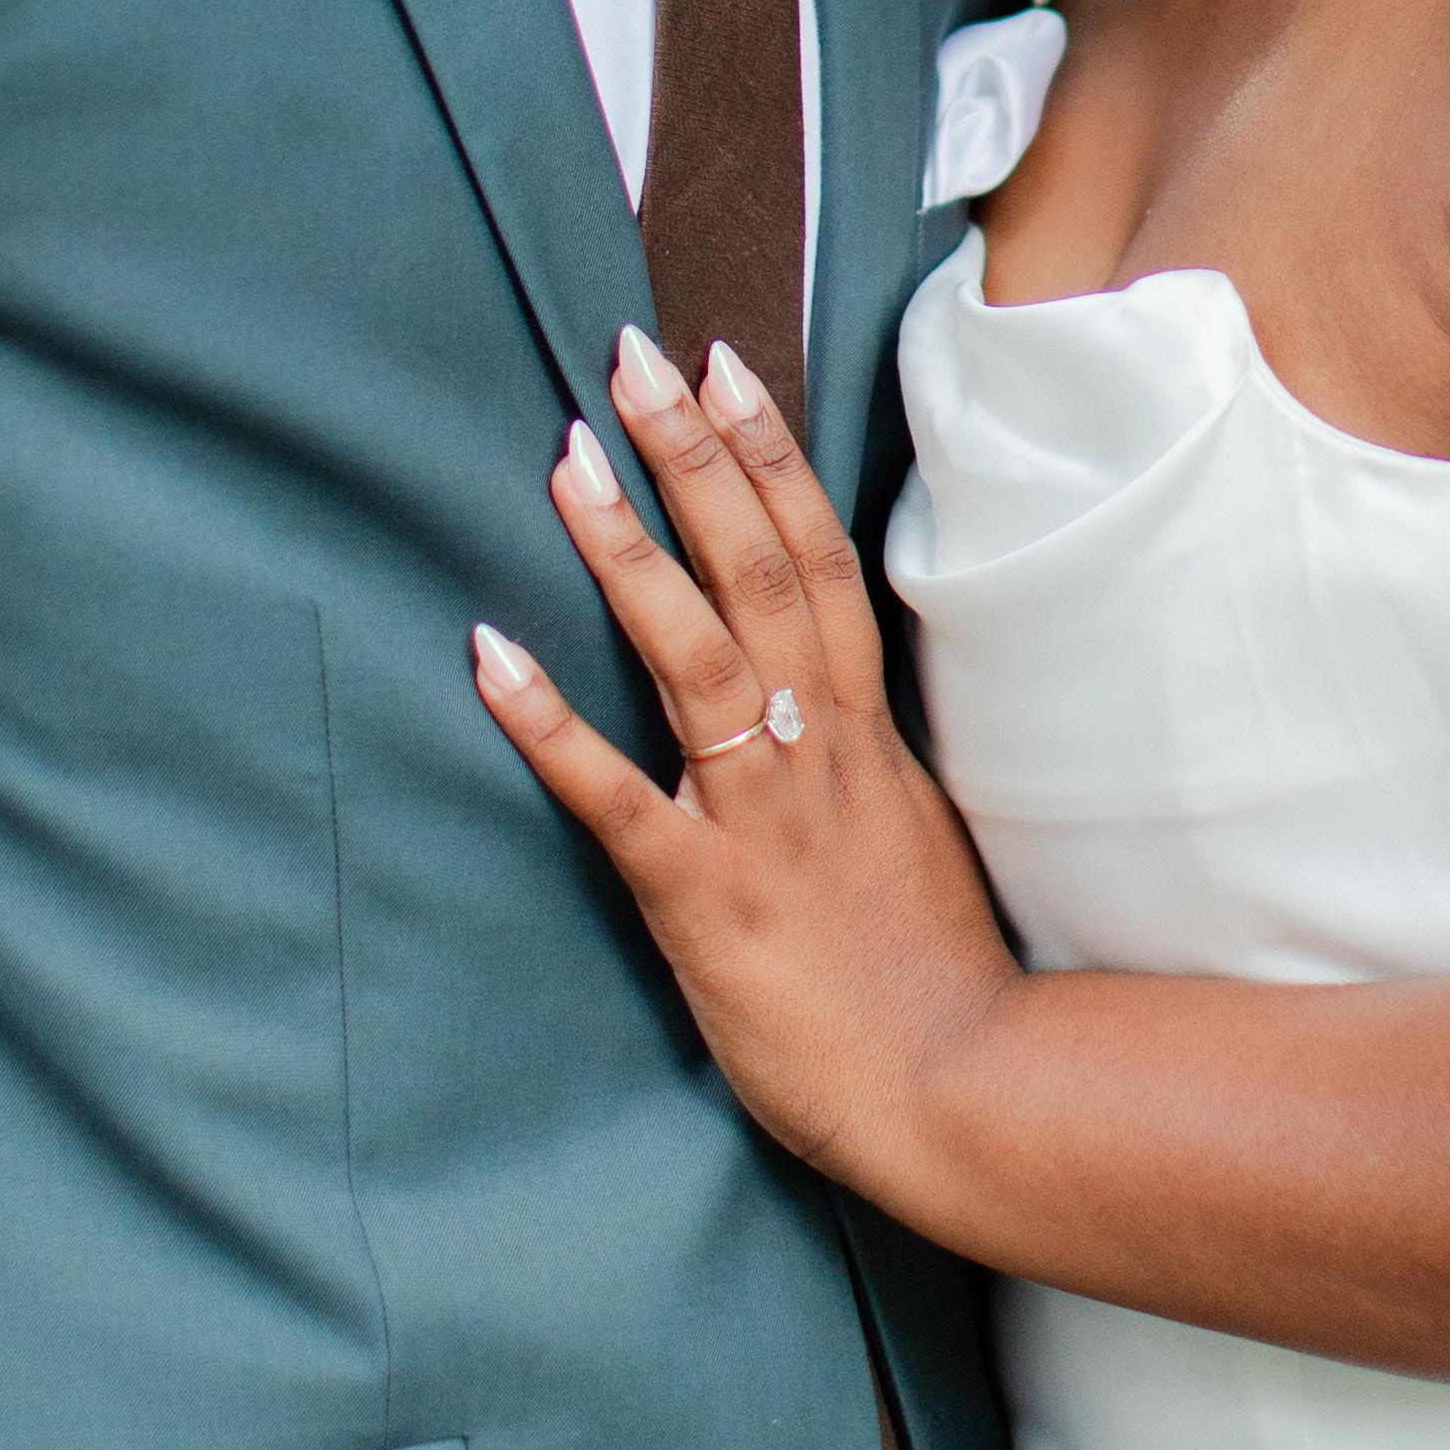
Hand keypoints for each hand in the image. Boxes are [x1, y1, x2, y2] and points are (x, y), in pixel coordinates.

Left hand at [473, 324, 1028, 1217]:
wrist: (963, 1091)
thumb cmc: (931, 980)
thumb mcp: (913, 835)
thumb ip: (864, 759)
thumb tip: (826, 699)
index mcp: (864, 735)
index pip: (820, 561)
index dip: (770, 460)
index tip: (726, 368)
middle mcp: (816, 753)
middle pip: (761, 572)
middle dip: (696, 458)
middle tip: (635, 358)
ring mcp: (762, 819)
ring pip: (695, 654)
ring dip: (627, 551)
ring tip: (567, 459)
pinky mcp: (705, 898)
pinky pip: (616, 798)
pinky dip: (548, 724)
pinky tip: (486, 654)